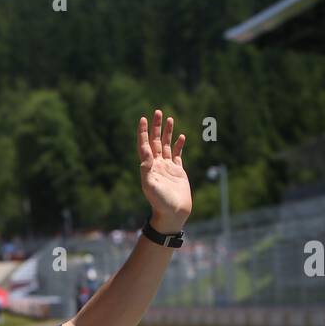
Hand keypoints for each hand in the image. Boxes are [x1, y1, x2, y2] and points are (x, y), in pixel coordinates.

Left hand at [138, 109, 191, 233]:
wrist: (173, 213)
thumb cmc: (160, 202)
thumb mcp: (150, 186)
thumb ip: (147, 169)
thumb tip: (145, 154)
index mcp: (148, 167)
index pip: (144, 145)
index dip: (143, 132)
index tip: (143, 119)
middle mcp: (156, 165)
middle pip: (155, 141)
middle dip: (156, 127)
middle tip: (158, 111)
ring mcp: (167, 167)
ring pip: (166, 145)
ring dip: (167, 132)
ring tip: (169, 118)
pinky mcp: (178, 171)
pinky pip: (177, 154)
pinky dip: (178, 145)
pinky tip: (181, 136)